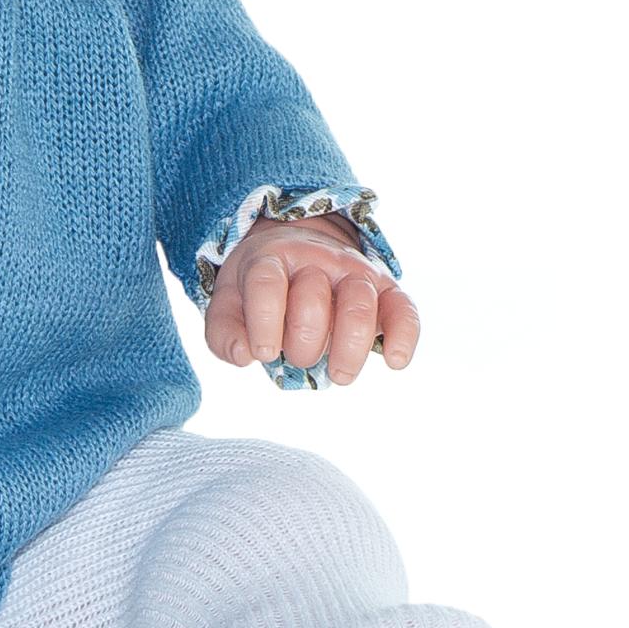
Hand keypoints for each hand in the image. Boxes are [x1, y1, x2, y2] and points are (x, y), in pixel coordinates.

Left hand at [203, 216, 419, 384]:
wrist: (300, 252)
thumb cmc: (262, 289)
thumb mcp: (230, 302)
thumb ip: (224, 333)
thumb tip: (243, 356)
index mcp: (272, 258)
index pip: (267, 283)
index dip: (263, 321)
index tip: (263, 353)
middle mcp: (316, 260)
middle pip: (313, 298)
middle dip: (302, 342)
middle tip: (297, 358)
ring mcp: (354, 272)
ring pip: (359, 302)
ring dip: (348, 346)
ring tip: (338, 375)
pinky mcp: (386, 290)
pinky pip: (403, 308)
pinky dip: (404, 335)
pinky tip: (394, 361)